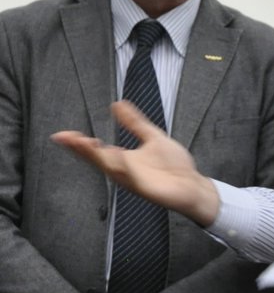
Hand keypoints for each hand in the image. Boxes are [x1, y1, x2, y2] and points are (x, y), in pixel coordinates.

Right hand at [51, 100, 220, 225]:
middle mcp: (124, 171)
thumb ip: (134, 123)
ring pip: (112, 168)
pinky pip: (133, 178)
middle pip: (98, 160)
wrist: (193, 185)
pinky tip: (118, 155)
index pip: (96, 150)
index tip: (62, 135)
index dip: (79, 143)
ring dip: (98, 156)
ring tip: (85, 143)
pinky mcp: (146, 189)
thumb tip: (118, 104)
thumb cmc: (173, 166)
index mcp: (123, 160)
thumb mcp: (152, 137)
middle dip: (81, 149)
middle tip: (66, 138)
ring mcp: (134, 181)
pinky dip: (125, 168)